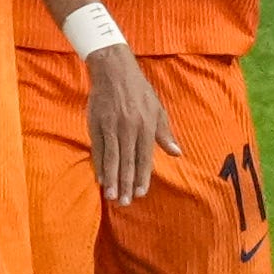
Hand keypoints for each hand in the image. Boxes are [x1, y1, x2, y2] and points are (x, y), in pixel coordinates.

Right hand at [84, 45, 177, 203]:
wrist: (114, 70)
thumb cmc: (139, 91)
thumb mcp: (157, 110)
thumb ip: (164, 134)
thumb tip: (177, 153)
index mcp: (146, 126)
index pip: (145, 158)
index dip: (143, 177)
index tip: (141, 193)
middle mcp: (129, 129)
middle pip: (128, 162)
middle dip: (127, 184)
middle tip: (126, 202)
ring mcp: (111, 127)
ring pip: (112, 158)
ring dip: (113, 179)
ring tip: (113, 196)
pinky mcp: (96, 124)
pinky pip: (98, 149)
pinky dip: (100, 165)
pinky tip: (101, 178)